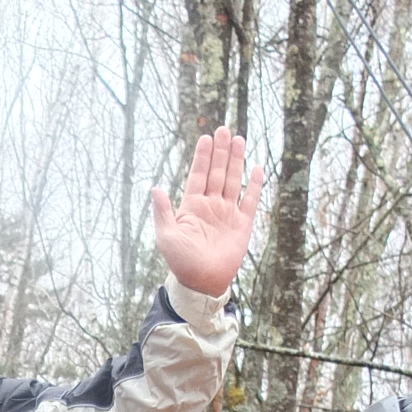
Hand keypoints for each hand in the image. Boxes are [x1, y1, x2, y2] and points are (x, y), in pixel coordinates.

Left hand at [152, 128, 263, 297]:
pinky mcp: (243, 224)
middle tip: (224, 129)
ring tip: (239, 139)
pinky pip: (250, 200)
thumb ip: (163, 212)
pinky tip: (257, 168)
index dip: (203, 157)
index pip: (198, 175)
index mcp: (192, 206)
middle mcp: (211, 206)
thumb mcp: (167, 237)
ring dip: (236, 161)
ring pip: (233, 180)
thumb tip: (155, 188)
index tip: (206, 138)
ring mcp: (227, 213)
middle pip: (217, 172)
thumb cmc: (181, 262)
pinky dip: (254, 185)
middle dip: (221, 151)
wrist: (202, 282)